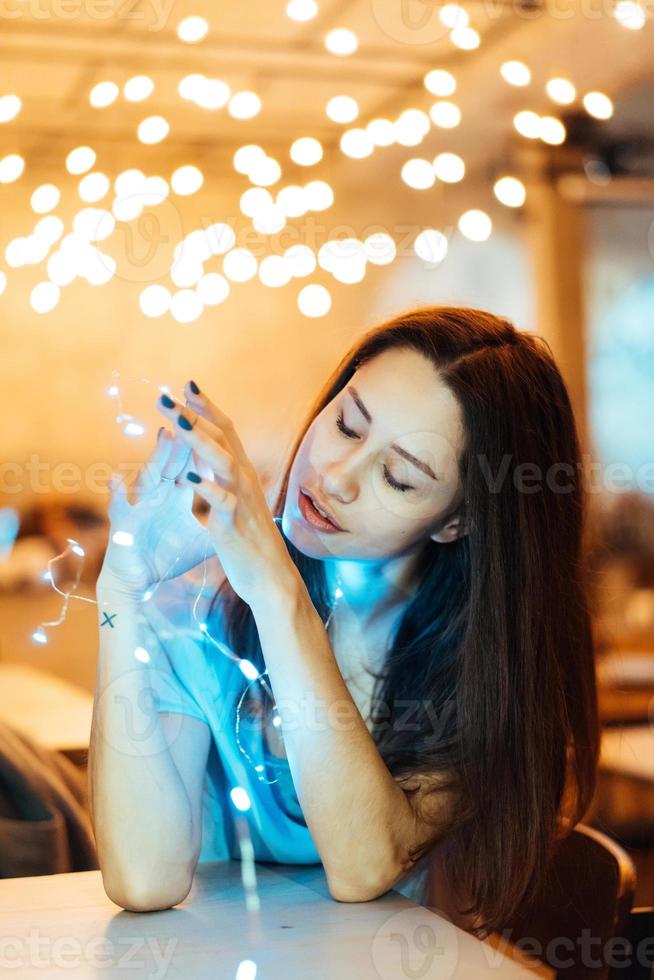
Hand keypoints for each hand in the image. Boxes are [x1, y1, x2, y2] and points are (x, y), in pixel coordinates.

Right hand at [99, 416, 212, 597]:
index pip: (191, 462)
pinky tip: (115, 480)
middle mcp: (157, 494)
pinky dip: (115, 494)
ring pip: (149, 476)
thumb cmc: (164, 557)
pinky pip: (118, 507)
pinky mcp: (123, 525)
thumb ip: (219, 523)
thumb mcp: (201, 541)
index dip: (203, 443)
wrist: (137, 581)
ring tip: (166, 434)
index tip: (216, 420)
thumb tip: (245, 515)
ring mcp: (139, 506)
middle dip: (183, 436)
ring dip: (158, 456)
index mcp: (175, 495)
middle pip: (172, 460)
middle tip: (193, 408)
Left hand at [156, 381, 297, 607]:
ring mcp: (241, 501)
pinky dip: (206, 487)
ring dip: (199, 440)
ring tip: (175, 423)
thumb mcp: (236, 503)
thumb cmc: (251, 541)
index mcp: (242, 474)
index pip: (226, 431)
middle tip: (166, 395)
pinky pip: (222, 501)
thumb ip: (223, 479)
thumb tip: (207, 459)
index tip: (186, 386)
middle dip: (195, 414)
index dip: (206, 408)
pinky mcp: (234, 525)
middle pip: (222, 438)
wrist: (271, 578)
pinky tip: (187, 476)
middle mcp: (244, 481)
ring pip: (223, 461)